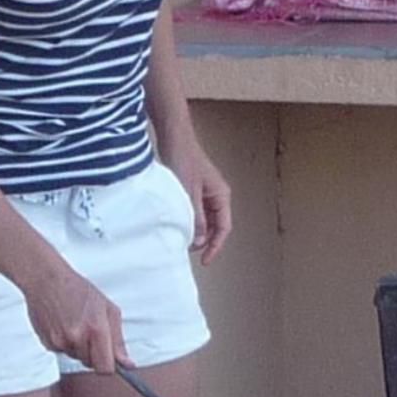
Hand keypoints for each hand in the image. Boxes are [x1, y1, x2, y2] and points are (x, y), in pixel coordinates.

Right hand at [18, 261, 130, 373]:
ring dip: (79, 347)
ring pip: (76, 358)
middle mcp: (77, 338)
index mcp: (96, 329)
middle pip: (90, 364)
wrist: (46, 279)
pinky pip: (62, 352)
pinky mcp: (47, 343)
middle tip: (90, 331)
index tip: (109, 358)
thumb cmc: (78, 289)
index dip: (109, 365)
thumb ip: (118, 340)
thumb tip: (127, 364)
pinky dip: (65, 343)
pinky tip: (63, 325)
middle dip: (93, 353)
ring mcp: (60, 342)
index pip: (105, 368)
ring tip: (75, 324)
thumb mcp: (107, 309)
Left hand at [167, 142, 231, 264]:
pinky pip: (194, 211)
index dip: (215, 246)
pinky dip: (188, 220)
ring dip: (194, 230)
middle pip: (214, 226)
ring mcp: (205, 192)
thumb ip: (194, 218)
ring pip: (203, 219)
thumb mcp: (188, 194)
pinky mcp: (193, 189)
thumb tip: (197, 241)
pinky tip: (175, 224)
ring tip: (180, 239)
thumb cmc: (183, 159)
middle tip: (186, 250)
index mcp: (221, 196)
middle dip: (203, 240)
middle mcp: (216, 196)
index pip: (223, 228)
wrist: (173, 136)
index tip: (204, 260)